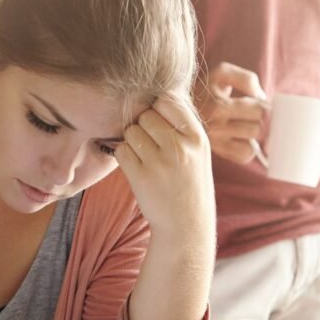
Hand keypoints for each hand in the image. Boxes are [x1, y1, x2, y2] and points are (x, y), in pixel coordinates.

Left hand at [114, 94, 214, 239]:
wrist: (186, 224)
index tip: (160, 123)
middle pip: (146, 115)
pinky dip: (124, 157)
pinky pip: (121, 151)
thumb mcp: (198, 151)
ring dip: (132, 142)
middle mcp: (180, 147)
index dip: (158, 108)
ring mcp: (159, 163)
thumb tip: (157, 94)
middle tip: (151, 145)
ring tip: (145, 158)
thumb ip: (182, 124)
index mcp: (197, 137)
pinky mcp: (140, 177)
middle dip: (143, 126)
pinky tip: (136, 168)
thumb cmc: (189, 183)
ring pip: (131, 131)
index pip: (168, 100)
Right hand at [196, 62, 268, 164]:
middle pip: (258, 129)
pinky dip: (248, 149)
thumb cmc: (205, 89)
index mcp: (219, 105)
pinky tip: (242, 139)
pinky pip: (244, 156)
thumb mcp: (222, 73)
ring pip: (252, 145)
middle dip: (264, 122)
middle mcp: (216, 127)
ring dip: (256, 136)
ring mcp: (216, 143)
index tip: (263, 105)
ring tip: (250, 126)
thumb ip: (246, 78)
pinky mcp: (218, 153)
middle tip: (259, 116)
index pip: (259, 110)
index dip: (267, 107)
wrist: (173, 110)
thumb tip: (261, 97)